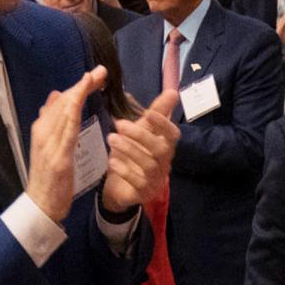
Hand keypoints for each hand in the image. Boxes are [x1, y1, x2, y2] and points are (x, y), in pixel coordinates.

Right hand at [26, 68, 106, 221]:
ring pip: (64, 111)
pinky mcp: (58, 157)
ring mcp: (49, 144)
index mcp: (42, 129)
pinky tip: (82, 100)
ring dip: (80, 91)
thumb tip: (55, 95)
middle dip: (82, 84)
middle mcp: (43, 132)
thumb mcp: (50, 146)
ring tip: (96, 76)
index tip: (95, 75)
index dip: (78, 86)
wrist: (41, 205)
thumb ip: (53, 122)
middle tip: (101, 70)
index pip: (61, 101)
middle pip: (64, 101)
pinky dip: (73, 112)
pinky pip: (66, 130)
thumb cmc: (49, 177)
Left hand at [101, 89, 180, 213]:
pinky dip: (125, 171)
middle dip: (141, 135)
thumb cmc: (133, 155)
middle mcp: (164, 163)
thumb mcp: (142, 131)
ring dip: (129, 150)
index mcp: (165, 146)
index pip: (173, 135)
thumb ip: (156, 113)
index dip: (163, 124)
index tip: (149, 113)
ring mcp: (155, 179)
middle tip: (119, 123)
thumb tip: (172, 91)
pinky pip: (138, 182)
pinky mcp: (144, 193)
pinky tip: (112, 162)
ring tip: (111, 138)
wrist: (120, 187)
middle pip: (161, 149)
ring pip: (148, 165)